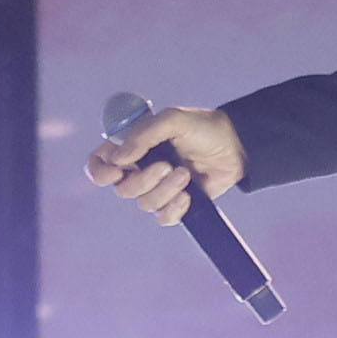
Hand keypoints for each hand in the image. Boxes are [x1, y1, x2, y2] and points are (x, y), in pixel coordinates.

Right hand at [86, 102, 242, 222]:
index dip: (100, 171)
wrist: (236, 146)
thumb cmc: (203, 127)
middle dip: (144, 179)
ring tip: (186, 174)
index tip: (116, 171)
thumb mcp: (173, 120)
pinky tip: (189, 195)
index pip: (99, 163)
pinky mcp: (176, 204)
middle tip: (168, 165)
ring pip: (144, 203)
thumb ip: (143, 135)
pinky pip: (163, 218)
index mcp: (132, 147)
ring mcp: (158, 188)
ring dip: (165, 190)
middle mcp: (140, 169)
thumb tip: (119, 158)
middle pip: (122, 189)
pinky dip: (174, 208)